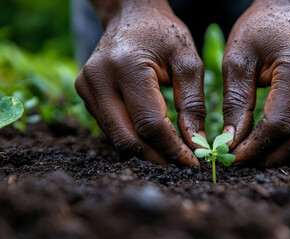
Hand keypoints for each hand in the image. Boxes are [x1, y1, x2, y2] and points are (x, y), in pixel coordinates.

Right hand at [75, 0, 204, 164]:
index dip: (172, 148)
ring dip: (145, 151)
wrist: (131, 14)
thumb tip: (197, 144)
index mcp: (127, 67)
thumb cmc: (164, 34)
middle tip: (181, 163)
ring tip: (170, 153)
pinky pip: (110, 128)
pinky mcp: (84, 93)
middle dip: (157, 156)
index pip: (150, 124)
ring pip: (117, 138)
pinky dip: (132, 137)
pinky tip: (152, 138)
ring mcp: (86, 86)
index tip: (193, 162)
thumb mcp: (188, 62)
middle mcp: (99, 79)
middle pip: (128, 138)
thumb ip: (193, 104)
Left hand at [222, 0, 289, 165]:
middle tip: (246, 163)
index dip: (256, 147)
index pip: (280, 123)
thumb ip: (236, 102)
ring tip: (256, 154)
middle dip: (272, 156)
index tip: (235, 158)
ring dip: (283, 150)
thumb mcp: (238, 59)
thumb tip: (233, 142)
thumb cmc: (260, 29)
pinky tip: (274, 138)